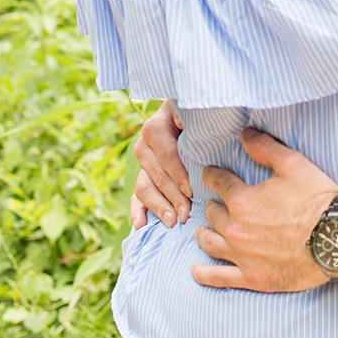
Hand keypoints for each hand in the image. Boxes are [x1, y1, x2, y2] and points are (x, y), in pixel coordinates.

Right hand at [131, 101, 189, 228]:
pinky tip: (141, 225)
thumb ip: (197, 121)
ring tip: (172, 222)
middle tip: (186, 213)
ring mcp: (142, 162)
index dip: (179, 174)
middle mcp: (145, 144)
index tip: (192, 190)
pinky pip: (136, 196)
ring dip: (158, 207)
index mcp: (157, 127)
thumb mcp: (198, 113)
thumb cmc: (200, 115)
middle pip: (157, 175)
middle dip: (172, 196)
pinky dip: (137, 211)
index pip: (167, 155)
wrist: (191, 115)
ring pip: (144, 188)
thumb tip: (198, 131)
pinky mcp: (143, 176)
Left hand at [190, 128, 337, 291]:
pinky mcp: (251, 277)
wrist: (337, 237)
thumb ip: (264, 148)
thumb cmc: (317, 199)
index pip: (218, 182)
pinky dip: (204, 274)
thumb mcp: (293, 164)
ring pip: (210, 243)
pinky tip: (195, 270)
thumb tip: (243, 134)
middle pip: (212, 213)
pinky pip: (219, 278)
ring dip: (204, 234)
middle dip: (212, 205)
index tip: (210, 174)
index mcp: (242, 200)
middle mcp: (235, 228)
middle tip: (215, 203)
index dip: (212, 175)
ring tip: (202, 231)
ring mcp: (241, 255)